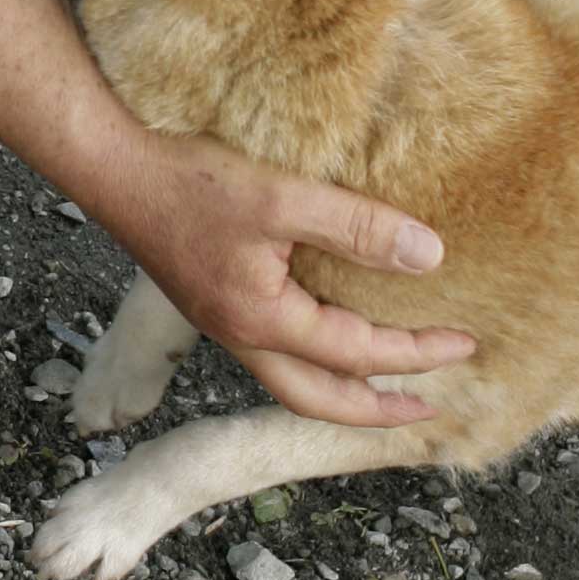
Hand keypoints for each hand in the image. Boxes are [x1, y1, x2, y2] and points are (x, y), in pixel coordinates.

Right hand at [117, 135, 471, 422]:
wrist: (113, 168)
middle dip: (376, 411)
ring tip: (385, 383)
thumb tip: (430, 257)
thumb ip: (358, 228)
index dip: (417, 353)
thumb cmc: (190, 182)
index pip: (357, 354)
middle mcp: (242, 336)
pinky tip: (327, 333)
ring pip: (292, 382)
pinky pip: (275, 352)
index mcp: (263, 322)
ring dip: (343, 390)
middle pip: (318, 401)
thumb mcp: (283, 198)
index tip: (466, 342)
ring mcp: (223, 323)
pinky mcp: (212, 302)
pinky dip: (313, 359)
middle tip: (428, 407)